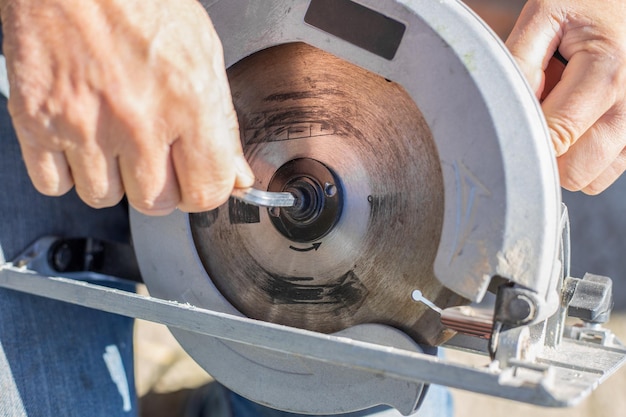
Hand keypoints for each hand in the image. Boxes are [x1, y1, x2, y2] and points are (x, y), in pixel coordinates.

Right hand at [0, 0, 253, 214]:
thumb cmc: (141, 1)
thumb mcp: (203, 54)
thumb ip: (222, 124)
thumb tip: (237, 177)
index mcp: (189, 103)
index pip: (206, 192)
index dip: (204, 190)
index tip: (197, 180)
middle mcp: (137, 121)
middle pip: (156, 204)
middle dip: (160, 187)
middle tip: (153, 153)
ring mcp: (83, 125)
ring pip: (105, 198)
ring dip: (112, 179)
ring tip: (113, 136)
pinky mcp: (36, 122)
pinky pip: (55, 184)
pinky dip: (67, 170)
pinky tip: (79, 139)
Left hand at [506, 0, 625, 193]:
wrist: (622, 3)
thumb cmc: (584, 6)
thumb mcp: (545, 16)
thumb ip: (522, 61)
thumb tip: (508, 109)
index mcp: (607, 69)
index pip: (557, 137)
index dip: (526, 138)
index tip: (514, 122)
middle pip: (576, 171)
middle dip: (546, 151)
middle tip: (540, 113)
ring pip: (592, 179)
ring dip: (568, 157)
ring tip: (564, 112)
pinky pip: (606, 173)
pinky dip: (587, 158)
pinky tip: (580, 122)